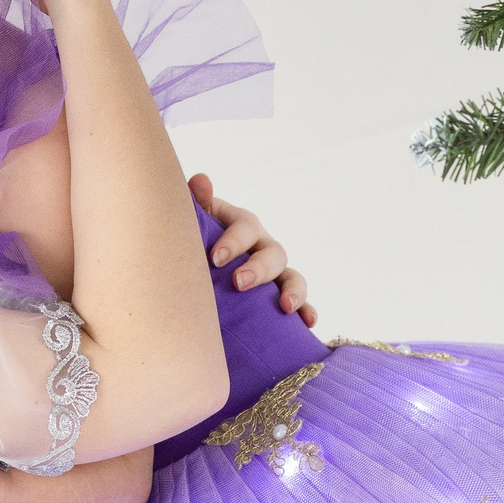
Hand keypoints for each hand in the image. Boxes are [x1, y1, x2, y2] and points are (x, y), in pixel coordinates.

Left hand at [189, 172, 315, 326]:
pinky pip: (301, 303)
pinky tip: (308, 322)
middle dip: (258, 269)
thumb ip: (197, 204)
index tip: (215, 258)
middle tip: (238, 283)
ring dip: (294, 290)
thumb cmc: (195, 242)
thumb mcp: (196, 222)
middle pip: (272, 253)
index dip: (234, 241)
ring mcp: (275, 272)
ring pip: (292, 276)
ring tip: (285, 306)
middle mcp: (262, 247)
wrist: (198, 271)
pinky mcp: (281, 295)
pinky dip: (307, 311)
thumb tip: (200, 180)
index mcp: (242, 227)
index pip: (245, 226)